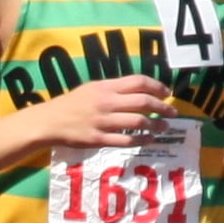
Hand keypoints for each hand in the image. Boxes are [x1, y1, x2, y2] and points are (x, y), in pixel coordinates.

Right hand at [30, 75, 171, 153]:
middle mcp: (107, 102)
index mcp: (106, 87)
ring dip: (155, 125)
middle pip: (143, 101)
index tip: (167, 93)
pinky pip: (126, 141)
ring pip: (137, 122)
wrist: (50, 121)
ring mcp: (103, 122)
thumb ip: (114, 88)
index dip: (157, 86)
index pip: (138, 82)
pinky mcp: (99, 139)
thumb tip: (138, 90)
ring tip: (163, 127)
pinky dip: (141, 140)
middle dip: (162, 107)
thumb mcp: (92, 88)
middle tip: (172, 112)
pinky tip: (149, 140)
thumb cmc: (72, 104)